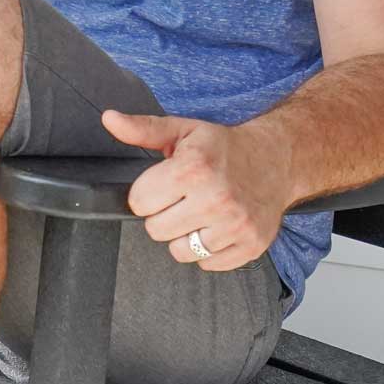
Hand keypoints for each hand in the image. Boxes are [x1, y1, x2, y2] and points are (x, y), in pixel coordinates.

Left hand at [102, 109, 292, 271]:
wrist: (275, 159)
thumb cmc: (224, 147)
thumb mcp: (182, 131)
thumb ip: (142, 129)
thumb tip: (109, 119)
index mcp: (194, 168)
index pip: (139, 202)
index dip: (147, 193)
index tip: (164, 184)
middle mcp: (216, 198)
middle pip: (156, 230)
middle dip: (164, 215)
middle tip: (183, 198)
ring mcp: (235, 225)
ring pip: (181, 252)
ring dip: (185, 235)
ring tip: (201, 213)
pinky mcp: (250, 246)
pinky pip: (208, 265)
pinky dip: (208, 250)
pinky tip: (218, 226)